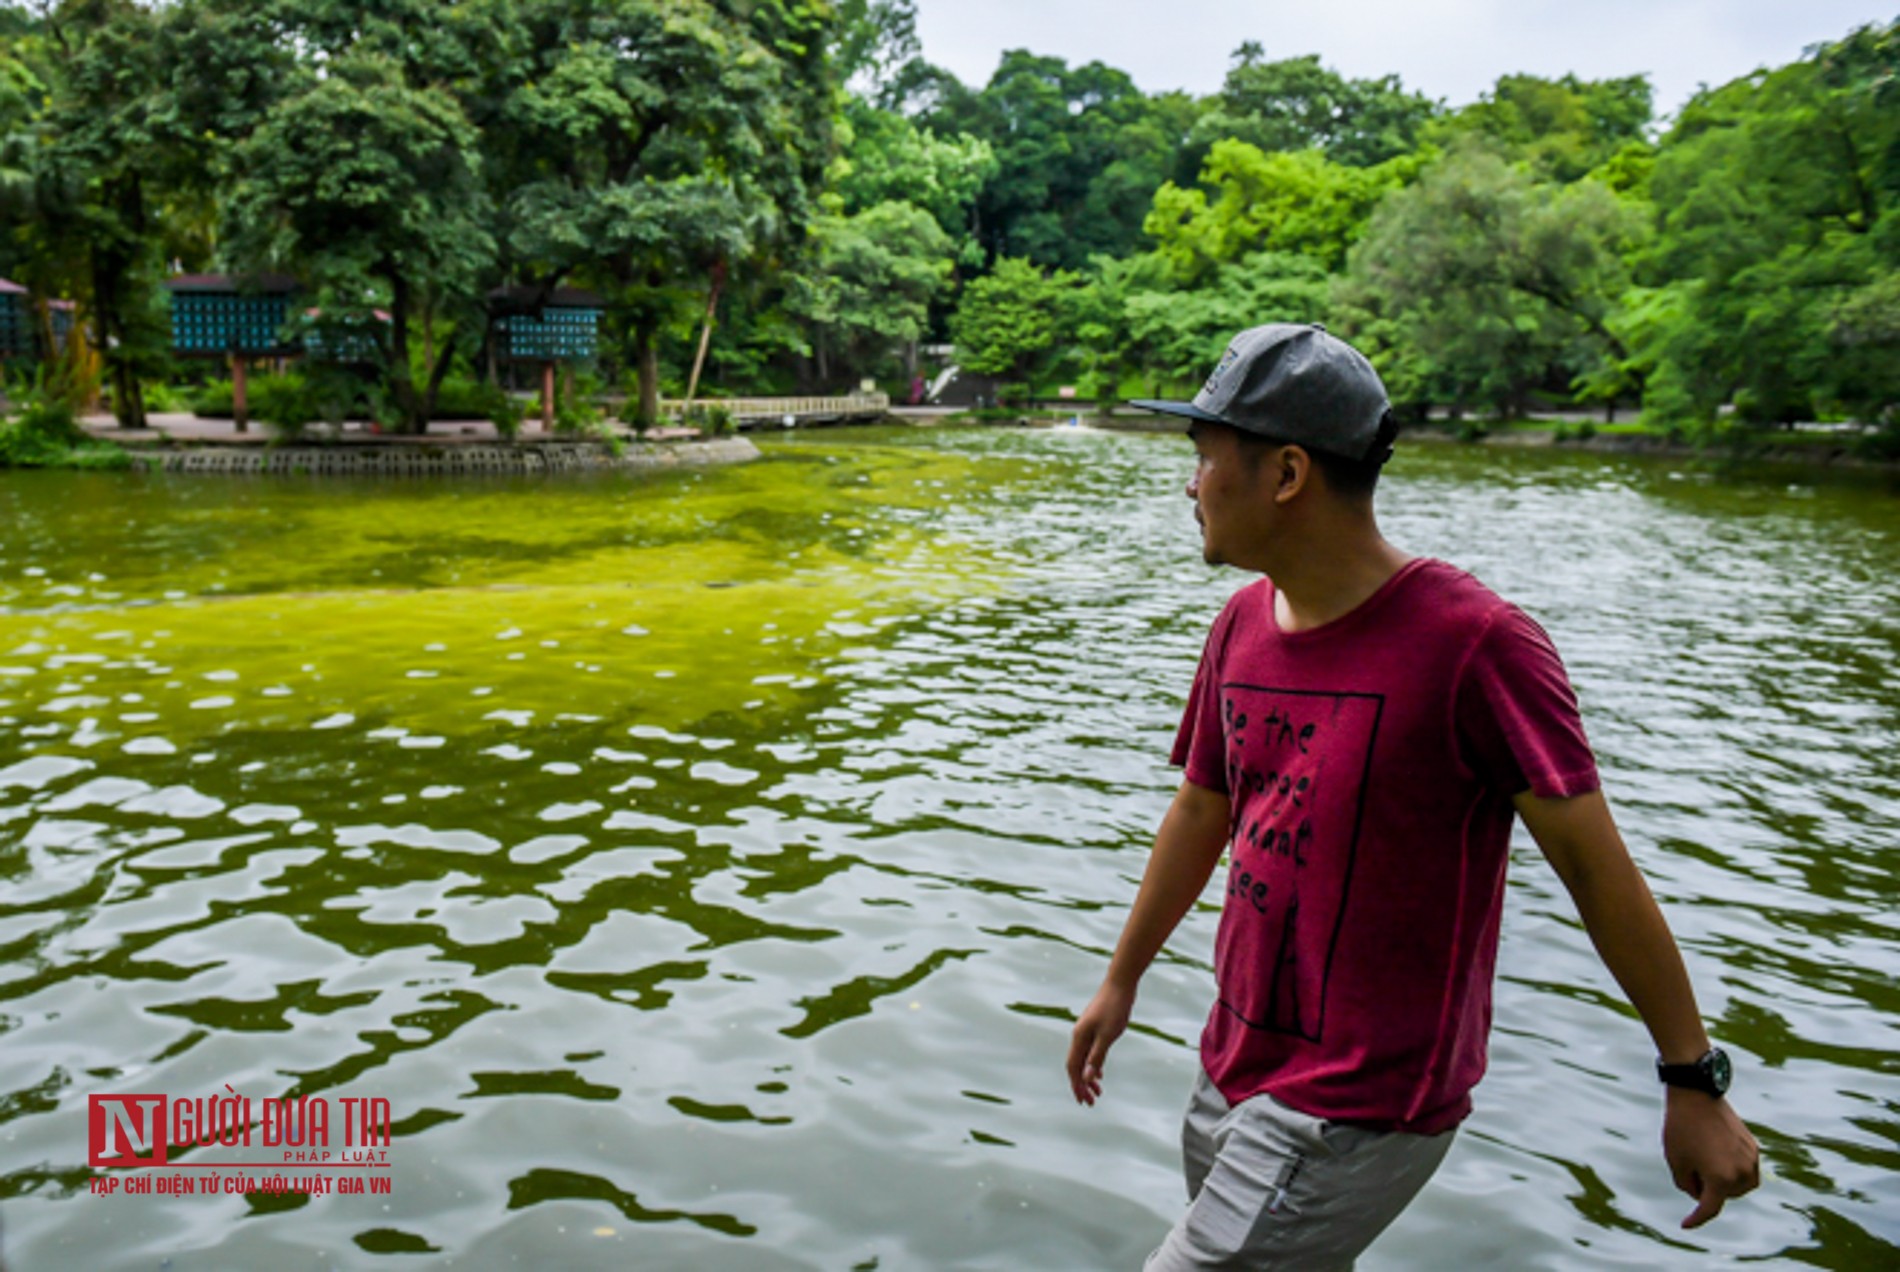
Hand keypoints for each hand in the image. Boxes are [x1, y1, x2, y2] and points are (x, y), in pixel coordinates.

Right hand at [1066, 981, 1134, 1105]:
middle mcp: (1079, 1036)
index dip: (1077, 1086)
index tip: (1083, 1101)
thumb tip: (1087, 1078)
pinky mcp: (1094, 1027)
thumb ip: (1097, 1057)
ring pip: (1083, 1059)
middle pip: (1076, 1066)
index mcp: (1079, 1038)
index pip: (1073, 1068)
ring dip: (1088, 1077)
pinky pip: (1089, 1052)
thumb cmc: (1115, 1008)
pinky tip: (1100, 1073)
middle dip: (1082, 1085)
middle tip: (1090, 1102)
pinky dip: (1093, 1065)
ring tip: (1098, 1092)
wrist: (1120, 984)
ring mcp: (1086, 1031)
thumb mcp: (1108, 1035)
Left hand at [1663, 1088, 1760, 1227]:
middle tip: (1689, 1169)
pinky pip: (1745, 1169)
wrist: (1696, 1094)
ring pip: (1739, 1186)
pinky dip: (1732, 1169)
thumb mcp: (1676, 1161)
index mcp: (1721, 1179)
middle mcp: (1742, 1173)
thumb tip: (1701, 1195)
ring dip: (1724, 1183)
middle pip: (1725, 1196)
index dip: (1696, 1219)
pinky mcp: (1753, 1147)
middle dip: (1707, 1190)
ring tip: (1703, 1161)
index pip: (1709, 1208)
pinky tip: (1715, 1154)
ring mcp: (1751, 1160)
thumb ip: (1688, 1186)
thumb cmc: (1681, 1128)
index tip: (1685, 1224)